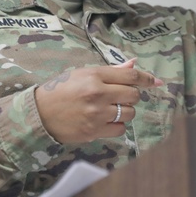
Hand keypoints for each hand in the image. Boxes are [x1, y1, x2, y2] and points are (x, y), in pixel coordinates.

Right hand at [34, 59, 162, 143]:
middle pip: (133, 95)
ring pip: (129, 113)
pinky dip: (117, 125)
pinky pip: (120, 129)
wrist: (39, 114)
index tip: (156, 82)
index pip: (130, 76)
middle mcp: (97, 94)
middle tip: (118, 97)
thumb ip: (111, 71)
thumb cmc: (60, 90)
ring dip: (125, 111)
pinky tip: (105, 121)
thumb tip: (134, 64)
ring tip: (109, 109)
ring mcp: (96, 114)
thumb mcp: (82, 73)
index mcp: (94, 76)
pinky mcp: (94, 131)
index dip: (146, 79)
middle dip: (131, 96)